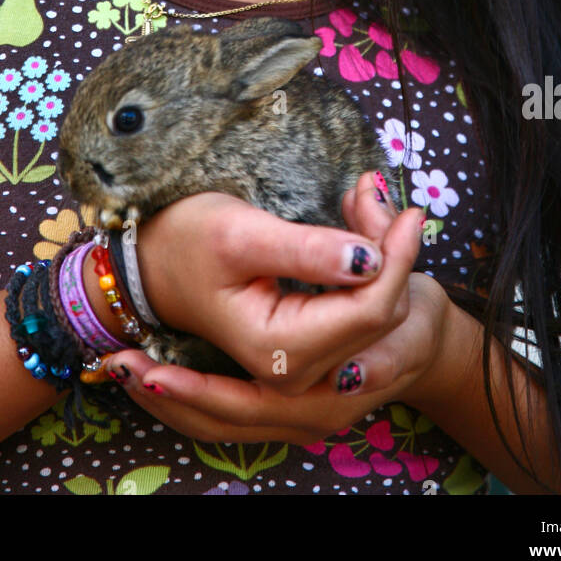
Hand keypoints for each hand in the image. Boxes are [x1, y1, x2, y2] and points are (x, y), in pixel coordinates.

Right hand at [98, 173, 451, 445]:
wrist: (152, 264)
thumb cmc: (186, 242)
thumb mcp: (240, 235)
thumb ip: (306, 250)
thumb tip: (370, 257)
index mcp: (280, 350)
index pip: (370, 310)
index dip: (397, 258)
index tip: (409, 208)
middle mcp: (297, 373)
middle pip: (379, 311)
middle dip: (388, 249)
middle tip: (369, 188)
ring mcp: (304, 367)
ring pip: (376, 311)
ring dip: (380, 254)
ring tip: (360, 197)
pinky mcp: (309, 350)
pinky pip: (359, 311)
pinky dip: (366, 266)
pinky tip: (355, 224)